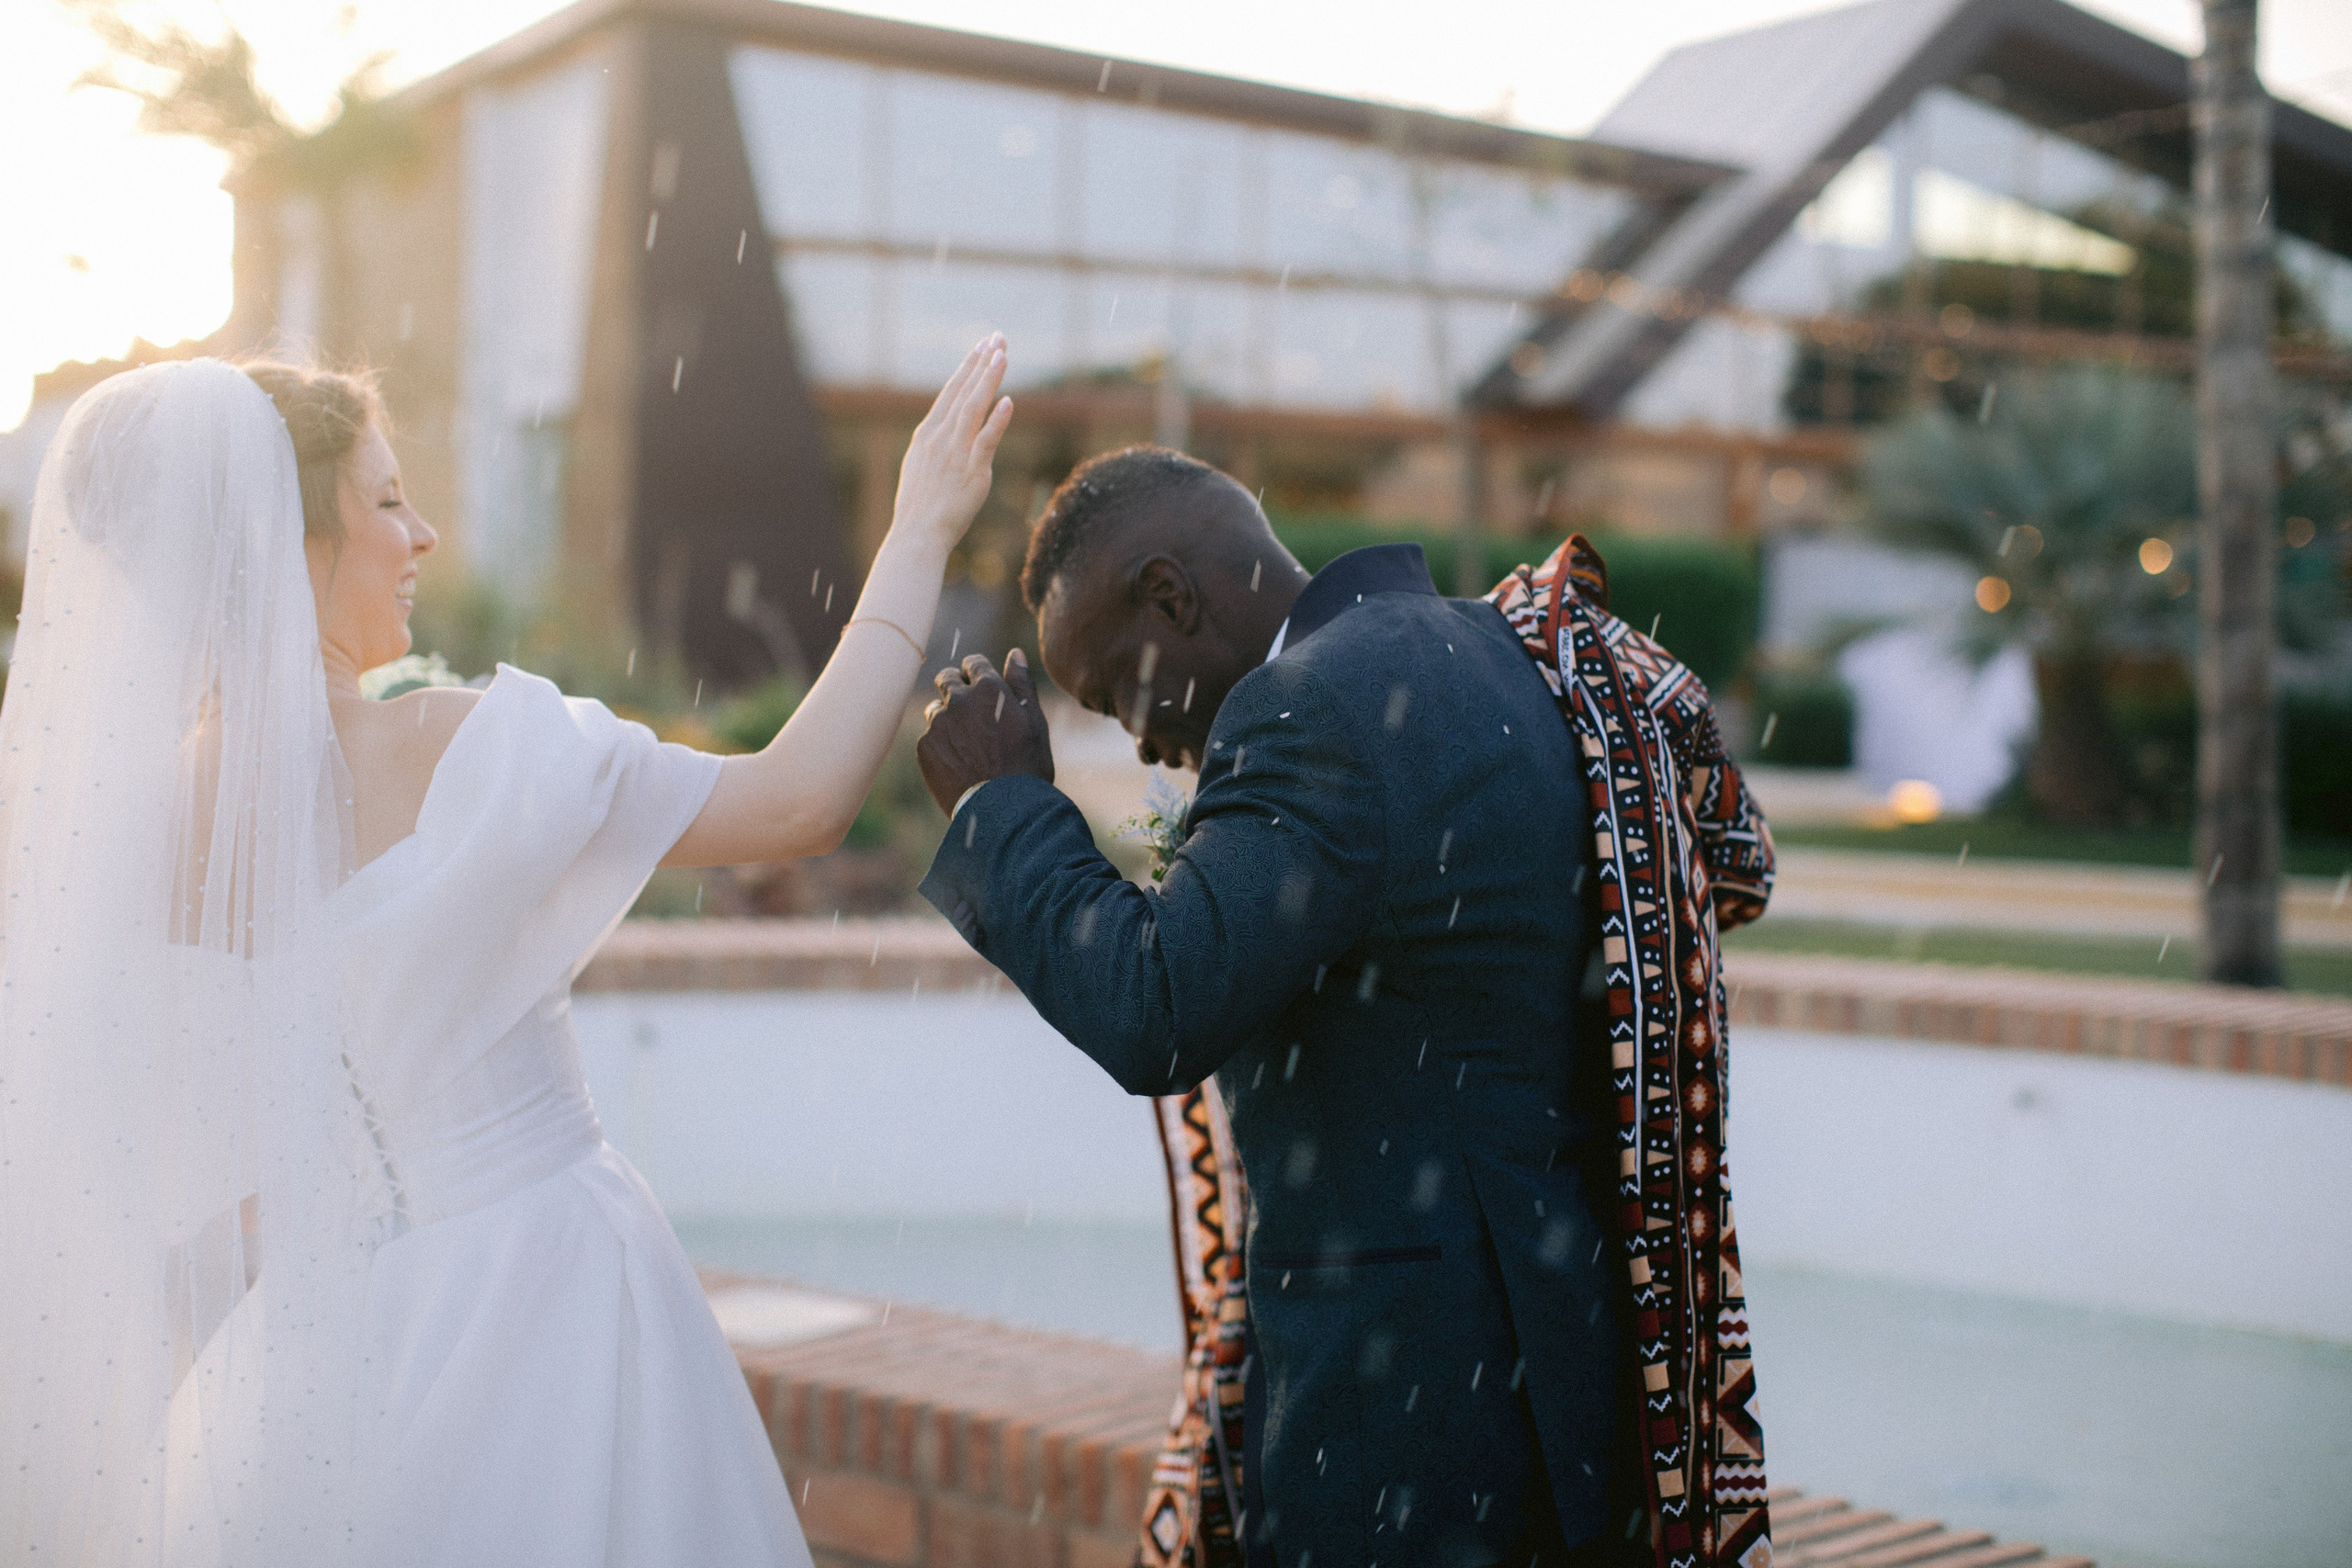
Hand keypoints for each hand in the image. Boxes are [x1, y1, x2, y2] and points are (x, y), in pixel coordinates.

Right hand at [890, 335, 1013, 555]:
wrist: (917, 535)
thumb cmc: (920, 507)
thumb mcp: (922, 466)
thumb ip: (936, 445)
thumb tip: (947, 430)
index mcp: (927, 434)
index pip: (950, 392)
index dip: (967, 368)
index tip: (981, 346)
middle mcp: (940, 437)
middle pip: (964, 392)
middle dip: (982, 363)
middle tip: (998, 337)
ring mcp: (955, 453)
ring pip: (974, 408)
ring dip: (989, 380)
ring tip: (1002, 355)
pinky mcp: (971, 472)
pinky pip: (986, 441)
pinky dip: (997, 420)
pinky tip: (1009, 401)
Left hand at [918, 650, 1054, 817]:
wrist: (1004, 810)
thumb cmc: (1027, 765)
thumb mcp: (1034, 721)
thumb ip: (1021, 683)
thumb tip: (1014, 653)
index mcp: (989, 688)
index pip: (973, 663)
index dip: (979, 674)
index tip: (983, 688)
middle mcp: (959, 699)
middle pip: (947, 679)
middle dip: (956, 688)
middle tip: (971, 712)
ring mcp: (939, 723)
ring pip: (936, 708)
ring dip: (947, 717)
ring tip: (967, 744)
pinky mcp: (924, 746)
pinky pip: (929, 736)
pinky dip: (940, 744)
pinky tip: (958, 762)